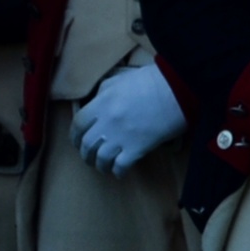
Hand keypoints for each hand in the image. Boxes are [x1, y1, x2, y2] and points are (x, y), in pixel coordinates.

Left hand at [70, 65, 186, 175]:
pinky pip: (120, 167)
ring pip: (101, 159)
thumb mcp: (121, 79)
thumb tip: (96, 99)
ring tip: (103, 167)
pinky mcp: (137, 148)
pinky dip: (117, 172)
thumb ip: (104, 90)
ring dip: (99, 165)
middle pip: (86, 144)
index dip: (74, 135)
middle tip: (88, 157)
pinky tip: (119, 171)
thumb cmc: (150, 81)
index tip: (76, 141)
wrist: (175, 91)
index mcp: (102, 102)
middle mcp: (107, 121)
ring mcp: (121, 136)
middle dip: (85, 153)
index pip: (78, 123)